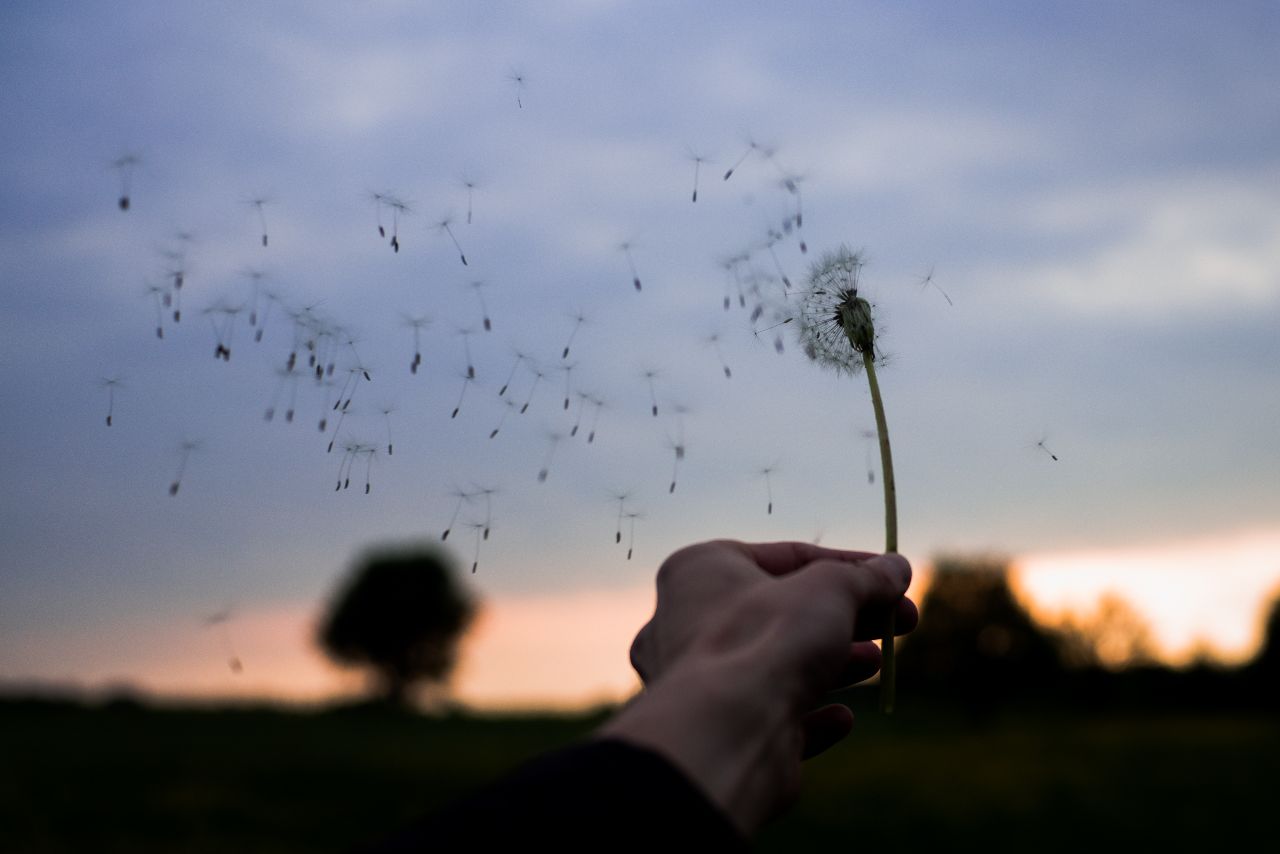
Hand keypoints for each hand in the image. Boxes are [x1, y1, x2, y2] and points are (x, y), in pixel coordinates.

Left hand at [599, 540, 916, 835]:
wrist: (729, 732)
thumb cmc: (769, 639)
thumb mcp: (830, 589)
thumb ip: (865, 577)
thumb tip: (897, 567)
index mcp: (701, 570)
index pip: (786, 558)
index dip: (850, 566)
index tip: (895, 578)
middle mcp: (688, 621)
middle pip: (785, 612)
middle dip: (849, 617)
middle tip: (902, 621)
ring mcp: (700, 680)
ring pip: (777, 664)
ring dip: (833, 663)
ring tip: (877, 662)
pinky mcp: (720, 730)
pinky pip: (770, 716)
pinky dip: (810, 715)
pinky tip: (842, 718)